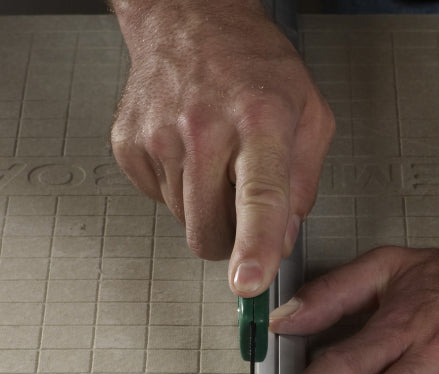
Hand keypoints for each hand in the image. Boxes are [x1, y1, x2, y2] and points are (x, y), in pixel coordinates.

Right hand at [110, 1, 334, 295]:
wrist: (190, 19)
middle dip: (228, 238)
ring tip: (214, 161)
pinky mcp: (130, 147)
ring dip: (203, 209)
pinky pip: (157, 201)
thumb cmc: (254, 65)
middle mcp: (204, 129)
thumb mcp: (309, 116)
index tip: (246, 282)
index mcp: (259, 121)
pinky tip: (187, 154)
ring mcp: (159, 139)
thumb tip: (283, 241)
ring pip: (183, 224)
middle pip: (209, 233)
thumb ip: (304, 186)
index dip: (254, 246)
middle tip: (239, 199)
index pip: (259, 197)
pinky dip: (177, 191)